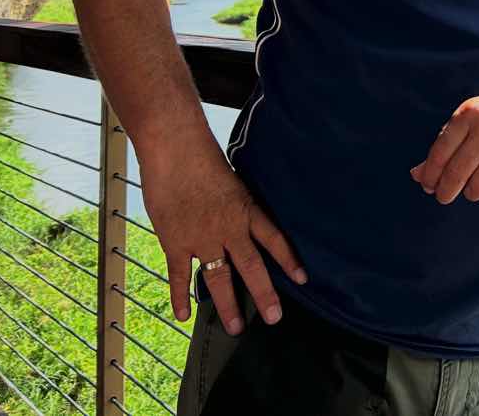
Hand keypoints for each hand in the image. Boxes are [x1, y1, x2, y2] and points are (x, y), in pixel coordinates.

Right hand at [140, 141, 306, 335]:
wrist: (176, 151)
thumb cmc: (203, 159)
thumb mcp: (234, 180)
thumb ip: (239, 202)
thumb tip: (245, 214)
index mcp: (247, 210)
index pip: (275, 240)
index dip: (288, 261)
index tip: (302, 280)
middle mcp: (229, 228)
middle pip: (251, 267)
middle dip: (264, 294)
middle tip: (273, 318)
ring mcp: (202, 237)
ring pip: (219, 278)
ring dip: (228, 304)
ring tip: (236, 327)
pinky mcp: (176, 242)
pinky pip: (181, 275)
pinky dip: (181, 296)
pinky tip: (185, 315)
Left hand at [410, 80, 478, 204]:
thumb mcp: (472, 116)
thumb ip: (446, 143)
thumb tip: (417, 175)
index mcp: (469, 113)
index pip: (440, 153)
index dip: (430, 175)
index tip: (428, 186)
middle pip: (457, 173)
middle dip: (446, 191)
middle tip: (444, 196)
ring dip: (473, 192)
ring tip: (475, 186)